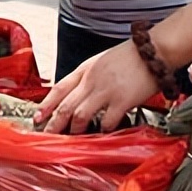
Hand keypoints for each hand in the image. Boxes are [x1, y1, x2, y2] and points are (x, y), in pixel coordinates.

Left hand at [37, 40, 157, 132]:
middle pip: (65, 105)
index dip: (46, 104)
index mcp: (85, 69)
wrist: (154, 50)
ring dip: (74, 130)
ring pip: (80, 115)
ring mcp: (105, 90)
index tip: (38, 117)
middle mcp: (91, 80)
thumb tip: (78, 95)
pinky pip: (106, 121)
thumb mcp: (101, 61)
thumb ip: (89, 77)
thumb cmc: (131, 56)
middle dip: (54, 123)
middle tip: (47, 136)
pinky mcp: (122, 101)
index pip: (59, 88)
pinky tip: (102, 135)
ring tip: (72, 140)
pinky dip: (102, 131)